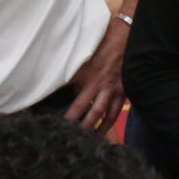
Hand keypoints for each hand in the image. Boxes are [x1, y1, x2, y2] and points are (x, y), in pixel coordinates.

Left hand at [62, 18, 128, 132]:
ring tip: (83, 140)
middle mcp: (99, 86)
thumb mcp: (83, 53)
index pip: (72, 98)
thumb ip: (70, 66)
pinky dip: (108, 123)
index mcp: (87, 76)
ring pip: (101, 115)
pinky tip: (102, 132)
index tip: (55, 122)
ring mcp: (112, 91)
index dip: (66, 112)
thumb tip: (52, 75)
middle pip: (87, 111)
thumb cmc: (102, 43)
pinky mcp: (122, 92)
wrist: (127, 37)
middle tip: (68, 137)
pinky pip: (115, 112)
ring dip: (92, 128)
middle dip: (78, 125)